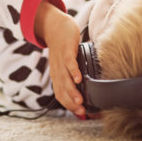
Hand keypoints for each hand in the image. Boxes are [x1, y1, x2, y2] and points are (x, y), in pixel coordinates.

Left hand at [34, 1, 84, 116]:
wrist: (56, 27)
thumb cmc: (64, 48)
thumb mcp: (65, 64)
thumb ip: (73, 75)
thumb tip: (86, 88)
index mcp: (57, 75)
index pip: (60, 95)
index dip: (69, 105)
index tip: (81, 113)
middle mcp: (57, 70)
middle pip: (62, 90)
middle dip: (71, 102)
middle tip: (82, 111)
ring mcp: (60, 61)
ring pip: (65, 79)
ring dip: (72, 91)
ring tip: (81, 100)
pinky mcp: (66, 50)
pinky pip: (69, 63)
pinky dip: (73, 71)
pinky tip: (79, 79)